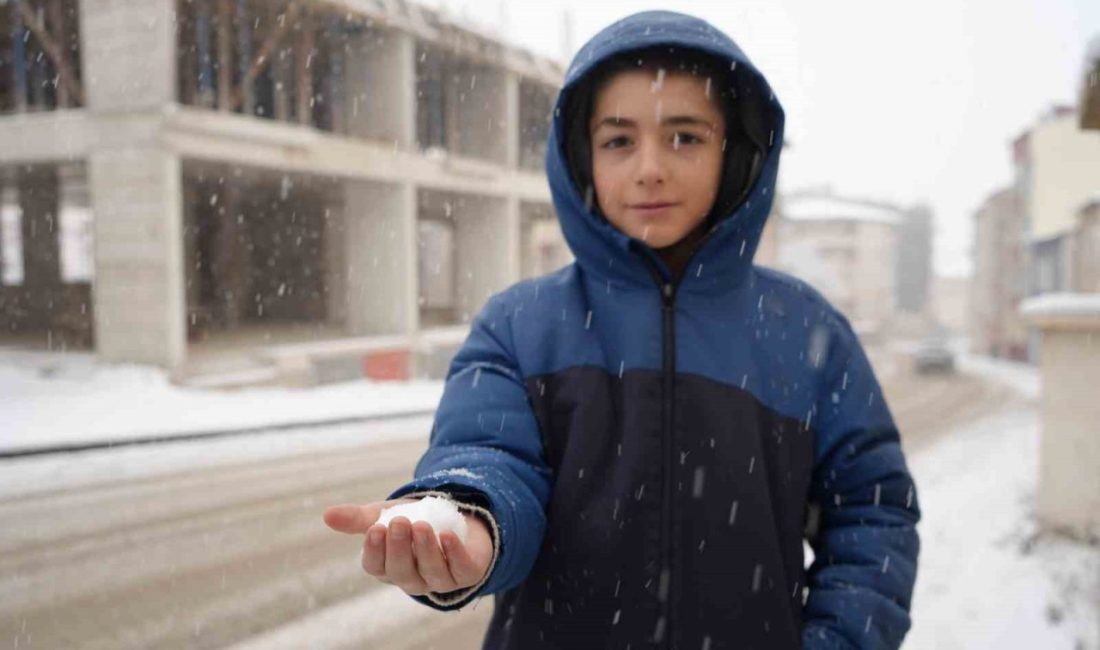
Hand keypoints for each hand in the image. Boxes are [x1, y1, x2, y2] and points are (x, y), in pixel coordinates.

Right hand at [323, 499, 493, 596]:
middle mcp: (412, 578)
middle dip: (400, 547)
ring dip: (425, 549)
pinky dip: (454, 554)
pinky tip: (447, 536)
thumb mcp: (384, 516)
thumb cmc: (412, 521)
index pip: (376, 566)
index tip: (375, 528)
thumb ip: (359, 518)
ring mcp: (439, 579)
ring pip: (431, 572)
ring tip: (422, 526)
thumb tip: (327, 515)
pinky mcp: (466, 574)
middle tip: (400, 522)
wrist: (454, 520)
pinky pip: (461, 570)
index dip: (375, 550)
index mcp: (388, 567)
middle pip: (402, 571)